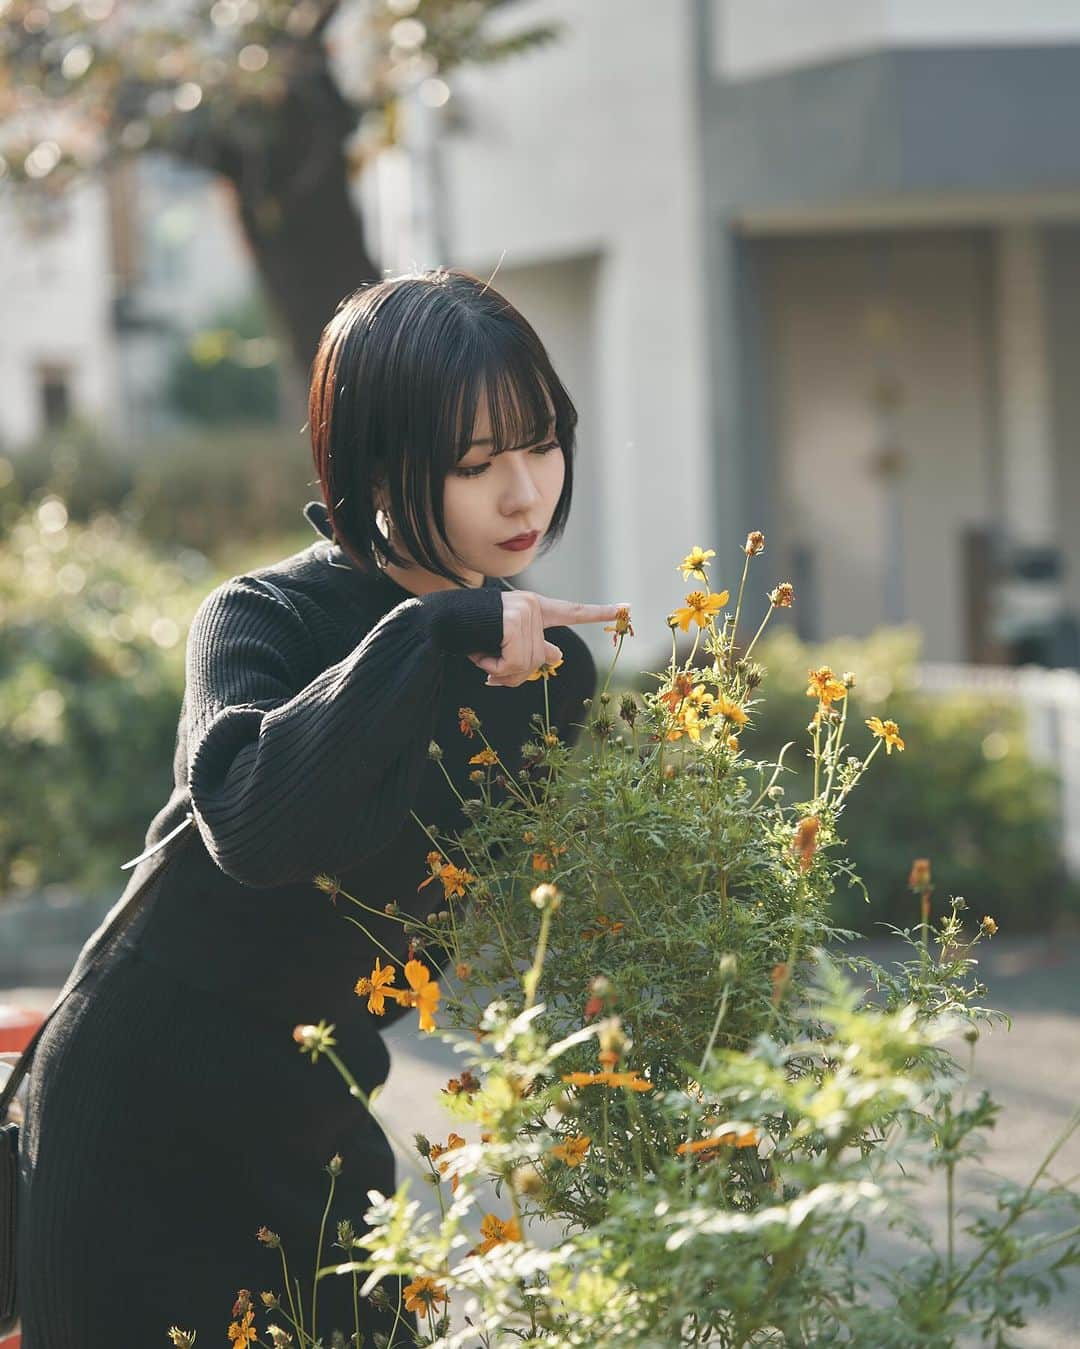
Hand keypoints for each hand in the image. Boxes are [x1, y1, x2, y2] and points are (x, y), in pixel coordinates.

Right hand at [467, 591, 630, 687]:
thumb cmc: (469, 632)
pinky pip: (512, 664)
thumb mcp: (504, 641)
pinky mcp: (512, 622)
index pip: (572, 611)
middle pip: (539, 660)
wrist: (439, 620)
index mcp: (534, 608)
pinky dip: (493, 668)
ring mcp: (524, 613)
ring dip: (501, 672)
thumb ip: (532, 648)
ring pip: (526, 665)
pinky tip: (479, 655)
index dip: (599, 612)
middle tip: (490, 669)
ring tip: (482, 657)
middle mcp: (533, 607)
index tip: (627, 607)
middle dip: (513, 672)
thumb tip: (557, 655)